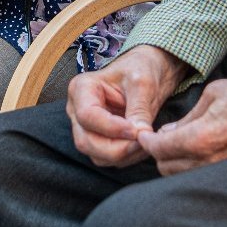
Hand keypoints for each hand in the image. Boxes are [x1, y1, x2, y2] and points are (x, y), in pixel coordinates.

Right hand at [66, 46, 187, 167]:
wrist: (149, 71)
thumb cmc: (141, 68)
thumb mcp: (143, 83)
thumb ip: (139, 109)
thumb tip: (140, 136)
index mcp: (82, 88)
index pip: (87, 116)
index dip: (111, 128)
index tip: (136, 131)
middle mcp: (77, 110)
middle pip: (86, 141)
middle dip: (116, 148)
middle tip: (142, 143)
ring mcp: (86, 127)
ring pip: (95, 154)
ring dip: (122, 156)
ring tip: (145, 143)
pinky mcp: (98, 140)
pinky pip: (106, 158)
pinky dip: (125, 158)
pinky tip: (141, 146)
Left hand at [137, 75, 226, 174]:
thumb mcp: (213, 95)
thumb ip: (187, 117)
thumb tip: (168, 131)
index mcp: (199, 138)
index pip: (159, 149)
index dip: (147, 142)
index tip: (143, 135)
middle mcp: (207, 160)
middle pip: (166, 168)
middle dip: (158, 153)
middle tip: (159, 138)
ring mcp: (220, 170)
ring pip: (181, 176)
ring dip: (173, 162)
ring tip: (176, 144)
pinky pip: (199, 176)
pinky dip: (190, 167)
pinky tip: (194, 152)